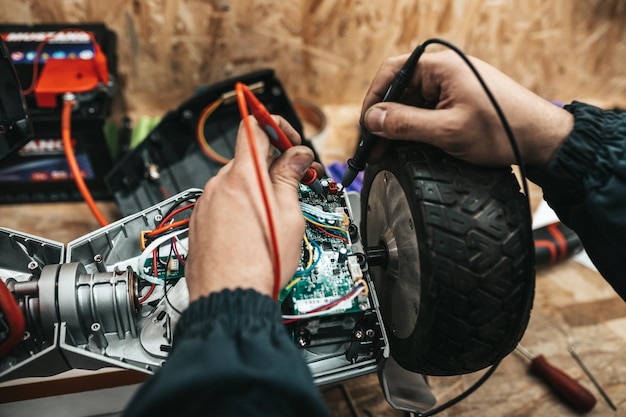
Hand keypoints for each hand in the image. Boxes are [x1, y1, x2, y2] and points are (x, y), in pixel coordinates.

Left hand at [186, 116, 318, 300]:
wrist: (229, 298)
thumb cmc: (260, 264)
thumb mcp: (289, 216)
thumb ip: (289, 178)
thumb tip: (296, 156)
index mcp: (244, 176)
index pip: (254, 126)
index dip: (276, 126)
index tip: (290, 141)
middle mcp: (219, 185)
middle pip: (248, 158)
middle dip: (273, 165)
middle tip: (295, 181)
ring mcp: (206, 204)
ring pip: (236, 183)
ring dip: (257, 189)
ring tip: (275, 215)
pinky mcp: (199, 223)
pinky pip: (222, 203)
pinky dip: (239, 207)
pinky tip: (253, 230)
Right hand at [361, 50, 573, 166]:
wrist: (541, 139)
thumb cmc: (502, 130)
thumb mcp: (446, 131)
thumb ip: (405, 124)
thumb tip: (372, 119)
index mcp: (440, 67)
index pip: (391, 73)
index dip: (372, 101)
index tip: (365, 127)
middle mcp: (444, 71)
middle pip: (399, 90)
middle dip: (383, 119)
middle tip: (372, 148)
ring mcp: (452, 85)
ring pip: (412, 103)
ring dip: (398, 126)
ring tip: (387, 152)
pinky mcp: (459, 100)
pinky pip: (427, 110)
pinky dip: (414, 128)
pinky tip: (407, 147)